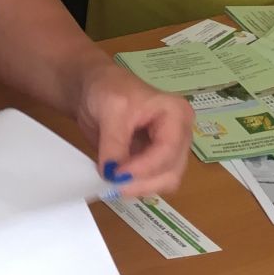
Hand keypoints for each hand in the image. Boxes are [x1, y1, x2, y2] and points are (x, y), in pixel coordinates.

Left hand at [71, 59, 192, 197]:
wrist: (94, 88)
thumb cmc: (107, 89)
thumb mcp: (111, 110)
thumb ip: (114, 143)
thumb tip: (113, 175)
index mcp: (176, 114)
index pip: (168, 149)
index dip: (145, 167)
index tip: (116, 174)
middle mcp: (179, 134)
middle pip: (172, 170)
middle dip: (144, 181)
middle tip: (115, 185)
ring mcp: (169, 150)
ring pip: (164, 181)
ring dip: (140, 186)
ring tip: (114, 182)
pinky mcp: (155, 161)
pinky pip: (152, 181)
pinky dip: (136, 185)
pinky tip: (118, 179)